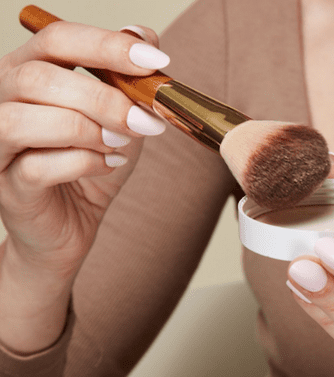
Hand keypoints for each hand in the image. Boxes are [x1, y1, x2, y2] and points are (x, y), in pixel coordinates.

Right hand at [0, 21, 167, 352]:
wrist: (72, 223)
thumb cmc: (93, 164)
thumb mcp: (120, 118)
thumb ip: (129, 81)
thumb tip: (144, 35)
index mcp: (29, 73)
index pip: (57, 39)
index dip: (108, 45)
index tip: (157, 61)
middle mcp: (2, 101)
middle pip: (39, 78)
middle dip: (103, 98)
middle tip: (145, 121)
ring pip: (25, 119)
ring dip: (88, 130)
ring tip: (122, 143)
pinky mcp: (7, 186)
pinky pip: (37, 167)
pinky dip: (84, 163)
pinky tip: (108, 165)